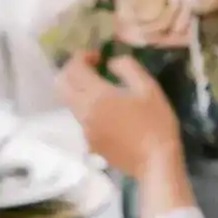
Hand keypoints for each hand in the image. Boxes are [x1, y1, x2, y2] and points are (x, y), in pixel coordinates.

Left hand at [56, 52, 182, 179]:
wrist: (155, 161)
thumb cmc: (156, 122)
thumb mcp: (149, 88)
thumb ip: (128, 68)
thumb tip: (111, 63)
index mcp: (97, 95)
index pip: (74, 68)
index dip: (82, 56)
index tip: (97, 56)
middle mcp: (83, 111)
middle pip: (61, 84)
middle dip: (71, 71)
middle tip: (90, 68)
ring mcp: (84, 128)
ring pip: (68, 101)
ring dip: (77, 89)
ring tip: (99, 88)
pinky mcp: (89, 141)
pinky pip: (80, 117)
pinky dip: (86, 107)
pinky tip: (108, 111)